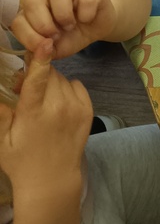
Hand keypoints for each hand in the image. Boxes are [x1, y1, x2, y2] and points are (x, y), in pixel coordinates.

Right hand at [0, 46, 90, 189]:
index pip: (38, 80)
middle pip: (50, 75)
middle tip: (28, 92)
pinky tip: (58, 103)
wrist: (52, 180)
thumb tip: (3, 91)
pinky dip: (68, 89)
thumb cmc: (21, 160)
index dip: (40, 59)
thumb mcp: (3, 139)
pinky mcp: (88, 111)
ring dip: (52, 83)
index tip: (45, 43)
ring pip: (63, 79)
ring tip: (43, 102)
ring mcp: (76, 109)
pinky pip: (77, 86)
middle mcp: (57, 108)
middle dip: (38, 76)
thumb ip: (2, 113)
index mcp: (33, 114)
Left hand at [11, 0, 117, 58]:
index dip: (28, 37)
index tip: (44, 46)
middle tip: (56, 36)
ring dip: (63, 15)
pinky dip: (86, 14)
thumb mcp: (54, 49)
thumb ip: (41, 51)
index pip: (18, 21)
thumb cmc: (72, 36)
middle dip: (42, 25)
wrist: (97, 28)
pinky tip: (87, 20)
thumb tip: (36, 52)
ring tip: (71, 26)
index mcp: (34, 12)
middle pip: (32, 2)